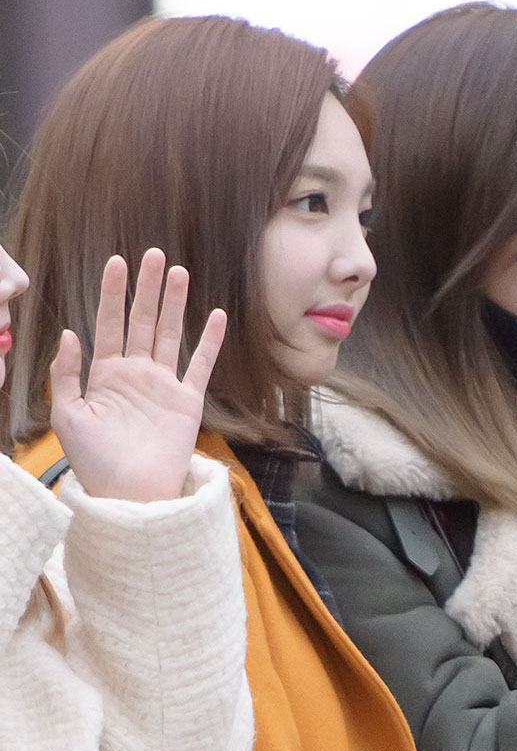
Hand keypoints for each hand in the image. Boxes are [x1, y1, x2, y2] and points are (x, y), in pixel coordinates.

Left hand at [50, 249, 226, 502]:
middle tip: (152, 255)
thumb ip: (66, 373)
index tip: (116, 262)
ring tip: (178, 272)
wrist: (129, 494)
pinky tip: (215, 314)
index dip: (112, 293)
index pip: (109, 323)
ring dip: (174, 304)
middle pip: (143, 321)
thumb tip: (70, 333)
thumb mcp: (67, 414)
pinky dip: (209, 340)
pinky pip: (200, 365)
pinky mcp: (187, 402)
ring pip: (171, 334)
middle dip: (146, 288)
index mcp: (105, 375)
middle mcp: (136, 375)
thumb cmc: (94, 461)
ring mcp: (163, 386)